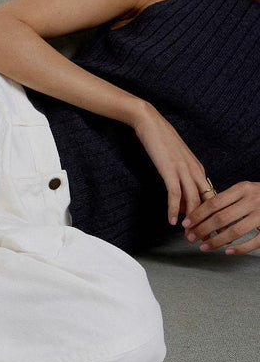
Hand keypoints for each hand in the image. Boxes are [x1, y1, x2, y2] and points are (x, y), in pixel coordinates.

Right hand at [130, 102, 210, 225]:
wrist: (150, 123)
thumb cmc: (161, 141)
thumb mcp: (176, 161)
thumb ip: (182, 177)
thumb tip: (182, 196)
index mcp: (198, 169)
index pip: (210, 197)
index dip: (211, 215)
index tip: (208, 230)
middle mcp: (195, 171)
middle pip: (206, 202)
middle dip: (205, 222)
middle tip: (201, 238)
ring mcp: (184, 170)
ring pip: (193, 201)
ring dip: (191, 220)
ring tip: (187, 235)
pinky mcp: (170, 170)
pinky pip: (175, 194)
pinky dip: (174, 209)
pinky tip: (171, 220)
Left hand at [181, 182, 259, 254]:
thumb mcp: (246, 189)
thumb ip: (227, 198)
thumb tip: (200, 212)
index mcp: (243, 188)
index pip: (214, 202)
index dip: (197, 214)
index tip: (186, 224)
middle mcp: (252, 200)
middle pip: (221, 218)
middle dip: (202, 229)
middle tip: (190, 237)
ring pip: (234, 231)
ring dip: (216, 241)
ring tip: (203, 247)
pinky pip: (253, 241)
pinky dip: (239, 248)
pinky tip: (227, 251)